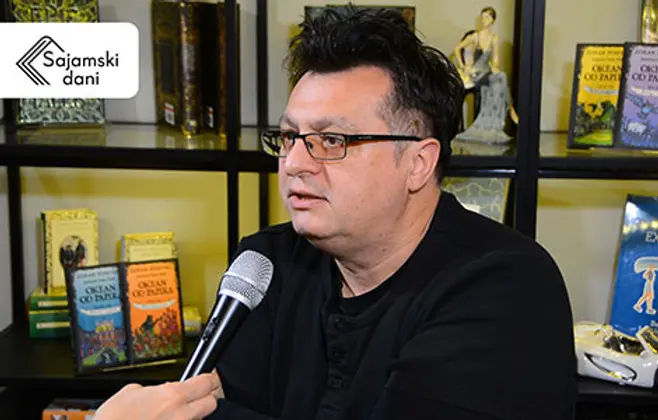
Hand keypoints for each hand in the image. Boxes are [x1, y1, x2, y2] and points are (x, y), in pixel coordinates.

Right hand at [94, 371, 223, 419]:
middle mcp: (181, 415)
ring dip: (191, 415)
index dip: (208, 378)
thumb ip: (152, 388)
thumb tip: (158, 390)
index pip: (206, 382)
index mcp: (172, 396)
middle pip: (211, 403)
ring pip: (199, 419)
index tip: (208, 378)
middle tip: (196, 396)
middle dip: (206, 398)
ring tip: (173, 413)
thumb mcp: (130, 392)